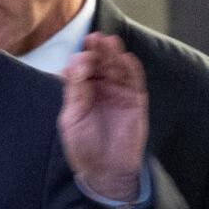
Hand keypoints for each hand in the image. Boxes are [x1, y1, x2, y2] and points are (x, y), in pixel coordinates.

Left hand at [58, 33, 147, 200]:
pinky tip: (126, 58)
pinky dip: (131, 69)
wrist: (105, 170)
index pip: (81, 70)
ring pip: (117, 68)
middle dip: (96, 51)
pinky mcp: (135, 101)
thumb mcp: (73, 118)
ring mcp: (118, 94)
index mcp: (80, 92)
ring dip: (113, 54)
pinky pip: (135, 82)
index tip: (79, 54)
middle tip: (93, 38)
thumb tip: (73, 63)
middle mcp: (100, 89)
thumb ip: (75, 91)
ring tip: (109, 41)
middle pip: (99, 64)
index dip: (80, 60)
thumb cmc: (84, 146)